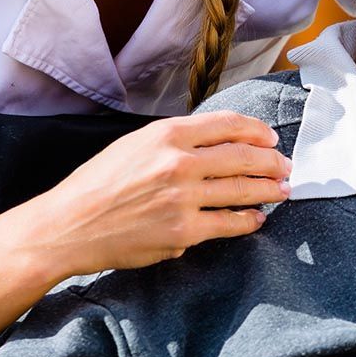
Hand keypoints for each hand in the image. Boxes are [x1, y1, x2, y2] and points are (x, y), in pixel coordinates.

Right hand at [23, 111, 290, 277]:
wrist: (69, 225)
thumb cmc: (98, 184)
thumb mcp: (133, 145)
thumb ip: (173, 142)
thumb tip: (216, 145)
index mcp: (166, 134)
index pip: (226, 125)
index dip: (256, 131)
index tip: (270, 138)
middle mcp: (177, 162)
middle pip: (243, 157)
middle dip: (271, 162)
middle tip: (286, 166)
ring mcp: (182, 198)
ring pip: (242, 190)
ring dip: (268, 190)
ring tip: (282, 190)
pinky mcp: (183, 232)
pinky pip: (228, 223)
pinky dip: (248, 220)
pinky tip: (257, 218)